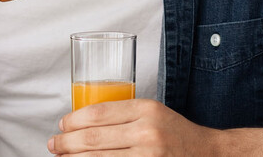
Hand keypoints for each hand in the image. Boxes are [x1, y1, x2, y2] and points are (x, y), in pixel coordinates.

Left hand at [47, 99, 217, 155]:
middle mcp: (148, 133)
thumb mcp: (152, 112)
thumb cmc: (175, 133)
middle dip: (66, 143)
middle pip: (93, 138)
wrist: (209, 154)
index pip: (98, 113)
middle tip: (53, 144)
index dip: (73, 120)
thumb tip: (79, 122)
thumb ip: (122, 114)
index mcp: (147, 110)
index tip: (62, 125)